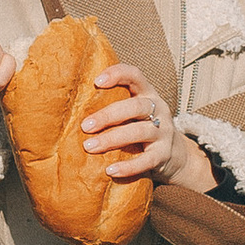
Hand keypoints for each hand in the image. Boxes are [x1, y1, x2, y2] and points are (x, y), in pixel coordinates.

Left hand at [81, 63, 214, 192]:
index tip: (97, 81)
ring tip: (89, 147)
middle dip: (108, 115)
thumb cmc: (142, 129)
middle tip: (84, 126)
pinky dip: (128, 166)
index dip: (118, 74)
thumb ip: (113, 106)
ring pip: (140, 131)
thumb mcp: (133, 113)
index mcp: (147, 94)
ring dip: (112, 139)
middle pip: (135, 106)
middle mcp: (159, 109)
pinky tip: (110, 170)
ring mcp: (164, 132)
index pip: (135, 75)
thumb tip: (68, 110)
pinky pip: (147, 160)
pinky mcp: (164, 155)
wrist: (175, 155)